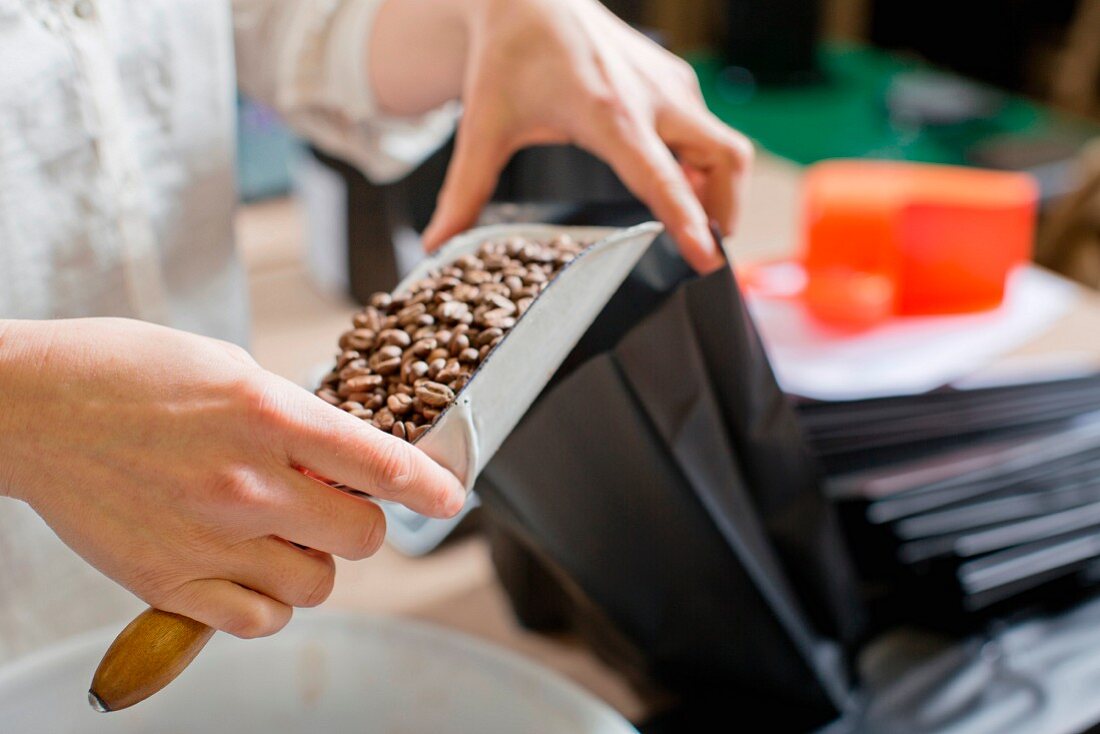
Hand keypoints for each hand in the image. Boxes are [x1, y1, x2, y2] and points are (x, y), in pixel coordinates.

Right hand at [0, 319, 463, 637]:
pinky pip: (260, 621)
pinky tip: (250, 569)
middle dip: (362, 521)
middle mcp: (248, 483)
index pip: (381, 463)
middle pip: (362, 535)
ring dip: (315, 561)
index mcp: (270, 415)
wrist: (32, 408)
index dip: (429, 485)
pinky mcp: (170, 582)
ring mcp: (210, 539)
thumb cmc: (127, 374)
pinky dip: (269, 603)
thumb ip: (296, 422)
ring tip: (282, 534)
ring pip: (319, 585)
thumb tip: (346, 459)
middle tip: (335, 505)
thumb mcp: (232, 371)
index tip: (448, 497)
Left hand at [370, 0, 751, 272]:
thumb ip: (464, 192)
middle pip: (722, 159)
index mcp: (606, 114)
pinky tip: (672, 176)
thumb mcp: (483, 128)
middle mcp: (650, 97)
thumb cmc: (508, 57)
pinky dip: (703, 161)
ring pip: (723, 145)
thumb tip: (437, 243)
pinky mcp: (674, 79)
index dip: (689, 221)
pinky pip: (706, 128)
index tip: (708, 257)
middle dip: (724, 210)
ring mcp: (669, 84)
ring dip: (717, 187)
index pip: (661, 177)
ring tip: (688, 216)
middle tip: (706, 247)